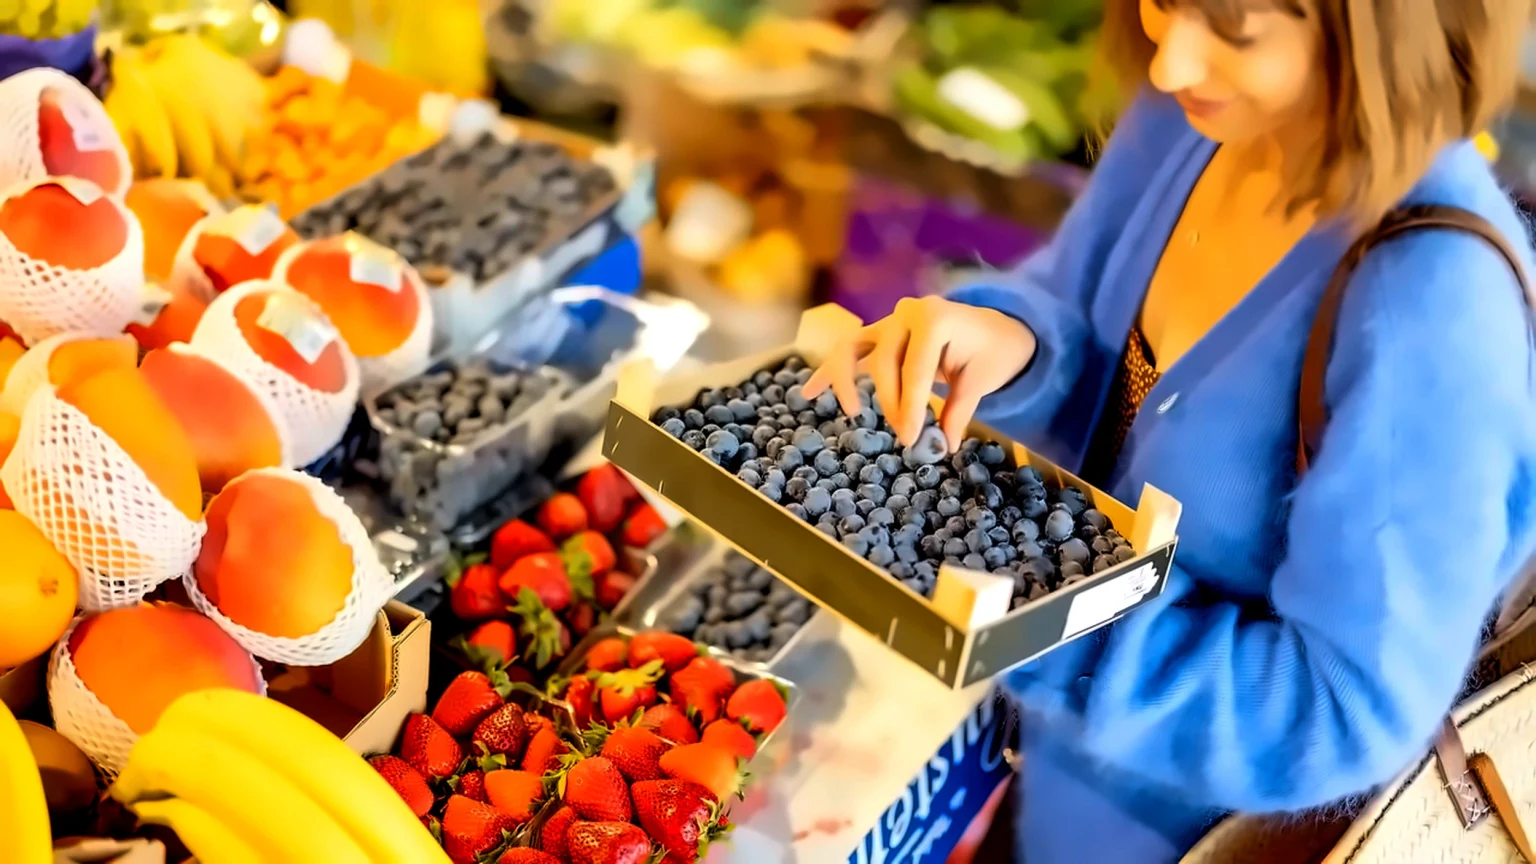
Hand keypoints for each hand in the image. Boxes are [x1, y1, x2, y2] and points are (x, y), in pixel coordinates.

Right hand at [803, 296, 1036, 449]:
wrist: (994, 328)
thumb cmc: (991, 352)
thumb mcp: (982, 380)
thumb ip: (958, 410)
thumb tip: (942, 445)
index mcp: (936, 318)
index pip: (916, 368)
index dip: (911, 406)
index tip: (911, 438)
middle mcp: (907, 313)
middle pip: (884, 362)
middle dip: (892, 403)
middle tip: (905, 435)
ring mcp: (889, 321)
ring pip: (852, 348)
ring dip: (845, 381)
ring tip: (853, 411)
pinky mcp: (878, 334)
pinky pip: (848, 351)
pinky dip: (829, 371)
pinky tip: (808, 391)